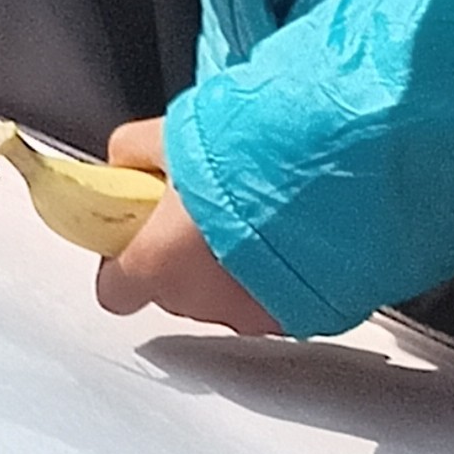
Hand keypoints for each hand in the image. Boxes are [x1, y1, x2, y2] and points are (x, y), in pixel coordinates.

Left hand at [87, 121, 285, 335]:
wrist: (340, 173)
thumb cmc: (256, 158)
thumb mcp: (173, 136)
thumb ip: (134, 152)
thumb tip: (126, 158)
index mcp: (158, 263)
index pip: (114, 291)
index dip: (121, 259)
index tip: (135, 230)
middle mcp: (202, 301)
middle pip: (172, 291)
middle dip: (179, 255)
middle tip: (200, 207)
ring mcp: (253, 315)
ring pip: (223, 298)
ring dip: (229, 265)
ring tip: (253, 213)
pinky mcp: (300, 317)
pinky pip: (272, 300)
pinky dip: (274, 276)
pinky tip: (288, 232)